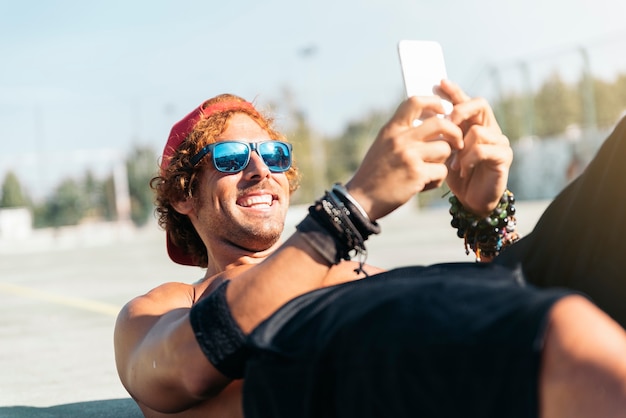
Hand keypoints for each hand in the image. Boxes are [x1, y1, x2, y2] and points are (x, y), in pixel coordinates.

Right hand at [346, 95, 463, 220]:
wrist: (362, 199)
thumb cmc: (374, 174)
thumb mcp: (383, 146)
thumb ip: (402, 134)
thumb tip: (431, 123)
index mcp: (391, 129)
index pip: (415, 102)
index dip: (434, 102)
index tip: (443, 110)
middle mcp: (400, 139)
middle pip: (440, 124)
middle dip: (454, 132)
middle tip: (456, 142)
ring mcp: (409, 156)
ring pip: (445, 149)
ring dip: (443, 161)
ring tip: (430, 170)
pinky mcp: (417, 174)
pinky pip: (442, 171)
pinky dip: (437, 180)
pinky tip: (424, 185)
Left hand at [438, 80, 512, 216]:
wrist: (470, 201)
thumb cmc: (456, 175)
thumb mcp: (444, 151)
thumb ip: (439, 134)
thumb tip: (420, 115)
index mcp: (473, 124)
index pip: (466, 101)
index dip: (454, 91)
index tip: (439, 83)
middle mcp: (489, 128)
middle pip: (480, 105)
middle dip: (460, 111)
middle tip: (446, 121)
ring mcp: (499, 142)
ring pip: (479, 130)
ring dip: (461, 146)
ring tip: (453, 161)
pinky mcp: (503, 157)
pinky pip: (483, 150)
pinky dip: (468, 159)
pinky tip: (461, 169)